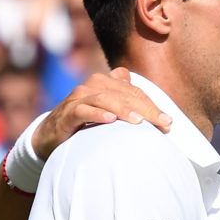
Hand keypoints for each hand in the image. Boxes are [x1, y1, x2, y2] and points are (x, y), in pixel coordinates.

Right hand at [32, 67, 171, 159]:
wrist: (51, 135)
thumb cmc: (85, 124)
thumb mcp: (108, 112)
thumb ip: (125, 102)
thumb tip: (150, 104)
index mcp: (106, 84)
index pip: (135, 92)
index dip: (152, 105)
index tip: (168, 122)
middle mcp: (93, 86)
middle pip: (124, 94)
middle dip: (145, 108)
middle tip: (162, 123)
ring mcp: (78, 98)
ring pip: (105, 98)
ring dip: (123, 109)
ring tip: (140, 121)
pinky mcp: (66, 113)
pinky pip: (82, 110)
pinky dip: (96, 114)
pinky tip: (109, 119)